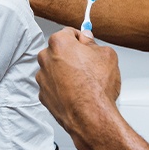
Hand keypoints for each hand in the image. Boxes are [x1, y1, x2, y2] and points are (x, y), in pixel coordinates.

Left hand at [36, 27, 120, 149]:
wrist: (91, 117)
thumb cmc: (97, 87)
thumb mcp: (106, 55)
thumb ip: (93, 42)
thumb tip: (88, 40)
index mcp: (59, 43)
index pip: (69, 32)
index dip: (80, 38)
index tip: (86, 43)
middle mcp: (45, 58)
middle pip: (59, 50)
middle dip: (71, 55)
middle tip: (88, 64)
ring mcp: (42, 78)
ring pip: (55, 69)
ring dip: (65, 72)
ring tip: (83, 82)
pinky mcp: (43, 95)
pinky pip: (53, 86)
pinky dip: (61, 87)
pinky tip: (76, 92)